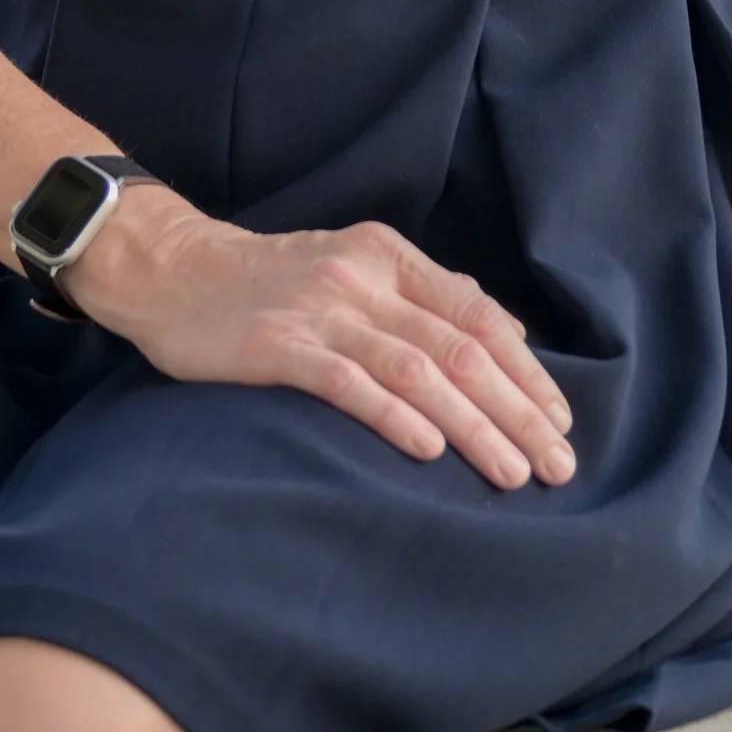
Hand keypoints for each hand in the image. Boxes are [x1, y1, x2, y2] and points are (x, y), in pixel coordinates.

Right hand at [74, 197, 576, 492]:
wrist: (171, 269)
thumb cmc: (270, 281)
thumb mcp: (352, 268)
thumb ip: (418, 299)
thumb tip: (500, 341)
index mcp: (392, 257)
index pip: (480, 315)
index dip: (527, 372)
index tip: (560, 422)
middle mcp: (366, 278)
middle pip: (461, 349)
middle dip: (516, 411)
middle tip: (557, 466)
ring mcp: (322, 309)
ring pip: (418, 370)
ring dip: (473, 426)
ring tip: (511, 473)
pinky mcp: (277, 345)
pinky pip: (347, 383)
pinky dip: (394, 416)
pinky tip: (429, 451)